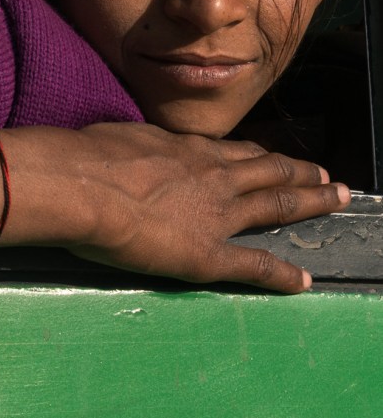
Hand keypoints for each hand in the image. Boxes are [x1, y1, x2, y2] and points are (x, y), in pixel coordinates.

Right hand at [0, 123, 349, 292]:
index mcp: (186, 149)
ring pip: (277, 205)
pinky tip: (304, 280)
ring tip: (336, 200)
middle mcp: (212, 175)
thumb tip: (126, 149)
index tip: (276, 157)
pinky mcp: (209, 254)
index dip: (260, 155)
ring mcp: (216, 214)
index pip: (234, 151)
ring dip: (311, 202)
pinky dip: (283, 273)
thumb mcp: (116, 137)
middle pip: (270, 171)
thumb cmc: (85, 156)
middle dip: (302, 173)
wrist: (80, 184)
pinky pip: (255, 264)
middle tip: (329, 177)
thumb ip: (134, 146)